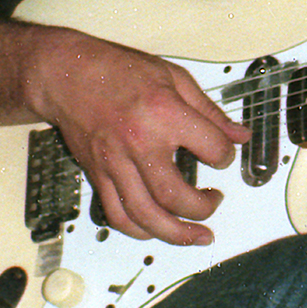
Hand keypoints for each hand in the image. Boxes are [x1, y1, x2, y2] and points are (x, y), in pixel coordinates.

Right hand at [24, 25, 248, 246]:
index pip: (211, 149)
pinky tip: (156, 231)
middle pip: (176, 196)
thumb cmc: (118, 71)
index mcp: (164, 113)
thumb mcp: (174, 77)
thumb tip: (239, 135)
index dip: (226, 157)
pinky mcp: (98, 175)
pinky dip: (139, 231)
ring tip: (197, 236)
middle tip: (214, 201)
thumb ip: (209, 111)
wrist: (67, 75)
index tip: (224, 156)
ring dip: (176, 233)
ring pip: (146, 216)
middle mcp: (139, 142)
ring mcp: (115, 163)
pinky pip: (117, 215)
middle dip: (203, 208)